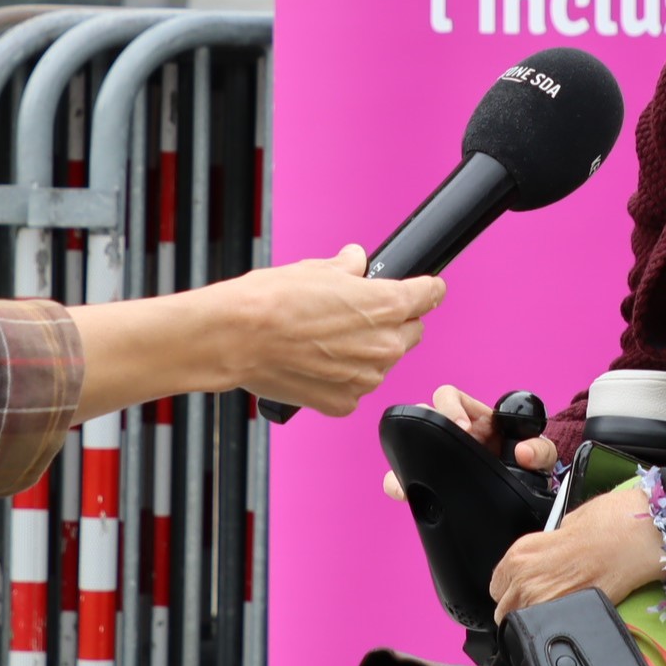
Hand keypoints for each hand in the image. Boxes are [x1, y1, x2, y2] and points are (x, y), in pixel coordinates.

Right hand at [222, 244, 443, 416]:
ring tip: (326, 339)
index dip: (425, 288)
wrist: (236, 338)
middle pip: (410, 331)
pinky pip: (354, 387)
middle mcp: (385, 345)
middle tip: (356, 314)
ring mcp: (366, 379)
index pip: (429, 294)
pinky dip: (341, 377)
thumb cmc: (272, 300)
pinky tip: (315, 362)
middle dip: (392, 322)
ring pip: (381, 362)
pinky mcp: (343, 403)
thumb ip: (348, 267)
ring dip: (365, 352)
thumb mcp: (317, 269)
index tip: (424, 288)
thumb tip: (355, 262)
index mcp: (387, 305)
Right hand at [382, 385, 555, 500]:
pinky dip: (399, 482)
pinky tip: (403, 492)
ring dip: (404, 456)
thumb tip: (524, 453)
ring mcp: (439, 454)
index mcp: (473, 418)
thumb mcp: (541, 455)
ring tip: (409, 474)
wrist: (523, 494)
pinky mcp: (430, 478)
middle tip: (440, 448)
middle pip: (423, 415)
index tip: (462, 426)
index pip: (448, 396)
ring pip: (408, 444)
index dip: (449, 407)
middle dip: (425, 427)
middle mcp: (452, 432)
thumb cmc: (529, 466)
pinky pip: (404, 475)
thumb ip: (540, 449)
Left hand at [489, 486, 665, 619]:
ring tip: (556, 607)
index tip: (523, 589)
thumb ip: (544, 549)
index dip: (511, 588)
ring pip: (524, 623)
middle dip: (519, 607)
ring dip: (535, 617)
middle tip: (542, 599)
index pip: (497, 585)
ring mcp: (543, 599)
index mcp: (519, 553)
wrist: (634, 536)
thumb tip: (543, 561)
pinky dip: (555, 623)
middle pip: (505, 609)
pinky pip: (548, 626)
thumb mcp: (562, 527)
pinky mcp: (566, 614)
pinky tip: (569, 612)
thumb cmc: (606, 523)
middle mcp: (524, 578)